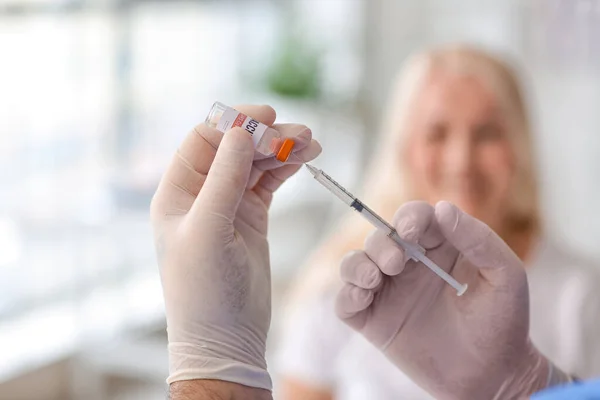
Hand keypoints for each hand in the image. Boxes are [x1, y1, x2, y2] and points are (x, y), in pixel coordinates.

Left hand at [151, 105, 320, 389]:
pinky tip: (306, 159)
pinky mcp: (251, 218)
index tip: (269, 119)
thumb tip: (239, 132)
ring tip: (313, 143)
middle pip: (235, 147)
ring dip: (283, 149)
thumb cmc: (205, 290)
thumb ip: (224, 180)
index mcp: (177, 192)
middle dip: (267, 136)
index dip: (235, 124)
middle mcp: (201, 194)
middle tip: (301, 133)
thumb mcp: (209, 231)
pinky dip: (287, 168)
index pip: (205, 140)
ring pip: (256, 163)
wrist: (226, 337)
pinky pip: (269, 182)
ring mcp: (228, 205)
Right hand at [336, 201, 550, 398]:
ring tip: (375, 280)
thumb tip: (442, 208)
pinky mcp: (374, 322)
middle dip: (382, 244)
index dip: (407, 217)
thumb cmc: (503, 323)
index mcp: (439, 248)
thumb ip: (478, 239)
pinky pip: (345, 301)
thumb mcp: (504, 275)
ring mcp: (389, 293)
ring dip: (357, 264)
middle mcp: (410, 266)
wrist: (493, 377)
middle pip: (379, 237)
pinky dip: (346, 294)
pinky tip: (363, 297)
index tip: (410, 230)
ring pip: (355, 264)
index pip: (414, 218)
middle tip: (396, 264)